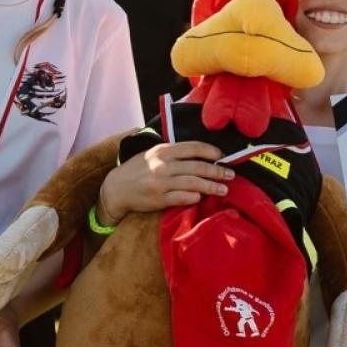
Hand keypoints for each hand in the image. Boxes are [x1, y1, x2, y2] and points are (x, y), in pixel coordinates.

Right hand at [99, 141, 231, 220]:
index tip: (222, 156)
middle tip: (230, 175)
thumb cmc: (138, 170)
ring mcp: (161, 183)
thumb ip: (173, 153)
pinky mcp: (159, 199)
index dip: (211, 151)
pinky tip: (202, 198)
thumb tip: (200, 155)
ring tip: (223, 189)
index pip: (193, 147)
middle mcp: (163, 165)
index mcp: (163, 151)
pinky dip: (194, 197)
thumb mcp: (153, 154)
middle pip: (197, 167)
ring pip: (193, 183)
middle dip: (217, 171)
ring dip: (211, 186)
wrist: (116, 188)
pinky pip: (182, 198)